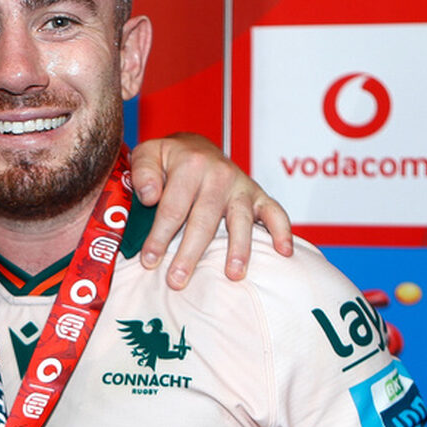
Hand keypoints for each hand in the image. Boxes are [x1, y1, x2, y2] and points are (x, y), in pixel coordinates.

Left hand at [130, 132, 292, 287]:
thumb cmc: (169, 158)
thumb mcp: (148, 153)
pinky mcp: (258, 195)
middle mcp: (219, 174)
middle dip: (190, 253)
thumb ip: (143, 172)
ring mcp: (241, 186)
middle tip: (177, 280)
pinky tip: (283, 251)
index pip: (173, 208)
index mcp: (190, 165)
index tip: (149, 261)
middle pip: (204, 220)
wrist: (196, 147)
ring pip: (240, 220)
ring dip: (238, 249)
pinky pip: (274, 212)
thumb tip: (150, 196)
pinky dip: (282, 230)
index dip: (159, 236)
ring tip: (232, 275)